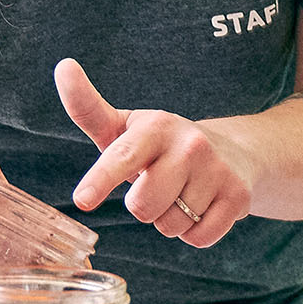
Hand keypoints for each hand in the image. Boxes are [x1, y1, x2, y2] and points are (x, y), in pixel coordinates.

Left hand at [58, 59, 253, 246]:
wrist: (235, 152)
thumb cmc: (162, 147)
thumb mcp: (125, 129)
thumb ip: (88, 108)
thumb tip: (63, 65)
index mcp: (154, 126)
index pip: (122, 156)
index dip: (100, 180)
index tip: (82, 200)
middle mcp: (189, 144)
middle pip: (142, 206)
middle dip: (143, 207)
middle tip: (157, 187)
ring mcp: (217, 169)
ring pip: (171, 226)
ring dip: (171, 220)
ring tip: (183, 195)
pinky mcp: (239, 195)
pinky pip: (199, 238)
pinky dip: (195, 232)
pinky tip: (203, 207)